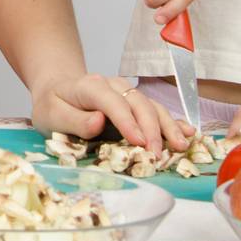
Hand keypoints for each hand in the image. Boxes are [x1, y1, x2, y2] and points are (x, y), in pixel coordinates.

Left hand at [34, 73, 193, 154]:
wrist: (57, 91)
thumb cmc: (54, 106)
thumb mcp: (52, 115)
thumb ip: (74, 120)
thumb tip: (98, 122)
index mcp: (89, 87)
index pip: (112, 101)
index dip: (127, 121)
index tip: (139, 142)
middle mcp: (112, 86)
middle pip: (137, 103)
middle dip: (150, 129)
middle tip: (157, 155)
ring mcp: (127, 93)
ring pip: (152, 106)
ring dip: (167, 126)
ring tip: (180, 146)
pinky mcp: (135, 103)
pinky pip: (157, 110)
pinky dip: (173, 121)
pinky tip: (188, 132)